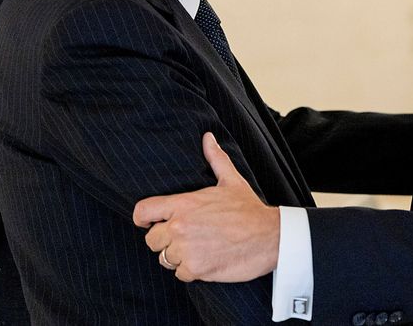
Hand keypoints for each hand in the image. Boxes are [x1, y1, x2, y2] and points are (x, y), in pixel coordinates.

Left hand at [132, 132, 279, 281]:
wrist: (269, 237)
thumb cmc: (249, 209)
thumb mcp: (231, 180)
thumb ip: (215, 159)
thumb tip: (208, 137)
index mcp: (184, 203)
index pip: (143, 211)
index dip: (143, 218)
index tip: (150, 222)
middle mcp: (180, 227)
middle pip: (151, 240)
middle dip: (165, 240)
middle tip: (185, 237)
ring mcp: (186, 250)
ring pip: (165, 258)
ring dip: (179, 256)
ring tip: (199, 248)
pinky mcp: (196, 269)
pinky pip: (180, 273)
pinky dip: (191, 270)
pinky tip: (206, 259)